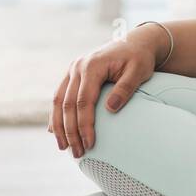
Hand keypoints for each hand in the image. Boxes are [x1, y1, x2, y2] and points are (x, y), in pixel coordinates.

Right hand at [49, 27, 163, 156]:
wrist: (135, 42)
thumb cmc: (139, 58)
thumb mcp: (138, 71)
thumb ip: (125, 89)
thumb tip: (110, 109)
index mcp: (92, 65)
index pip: (83, 101)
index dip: (84, 124)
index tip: (90, 143)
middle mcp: (77, 66)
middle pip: (67, 104)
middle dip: (70, 131)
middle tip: (77, 153)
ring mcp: (73, 70)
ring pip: (58, 101)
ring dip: (59, 126)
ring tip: (63, 147)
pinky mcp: (72, 75)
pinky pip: (59, 96)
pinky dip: (56, 115)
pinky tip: (55, 131)